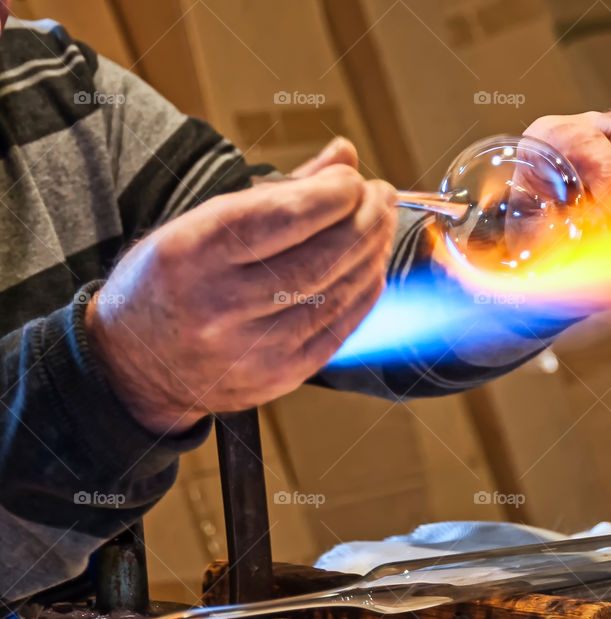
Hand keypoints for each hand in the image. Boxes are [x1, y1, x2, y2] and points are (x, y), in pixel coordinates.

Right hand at [85, 139, 396, 433]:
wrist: (136, 363)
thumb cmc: (172, 278)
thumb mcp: (201, 222)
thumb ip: (280, 191)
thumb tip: (344, 155)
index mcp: (191, 253)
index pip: (280, 219)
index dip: (330, 197)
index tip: (354, 179)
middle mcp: (217, 305)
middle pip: (316, 259)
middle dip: (362, 221)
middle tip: (380, 197)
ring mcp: (248, 349)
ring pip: (332, 294)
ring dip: (369, 254)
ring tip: (381, 225)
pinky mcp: (275, 377)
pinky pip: (335, 331)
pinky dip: (362, 295)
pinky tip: (372, 268)